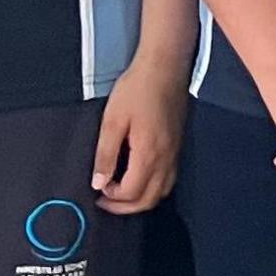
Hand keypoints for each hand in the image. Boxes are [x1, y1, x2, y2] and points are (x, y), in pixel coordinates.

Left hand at [94, 57, 188, 213]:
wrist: (165, 68)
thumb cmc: (136, 90)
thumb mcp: (112, 120)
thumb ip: (105, 154)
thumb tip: (98, 183)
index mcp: (149, 154)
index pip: (131, 192)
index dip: (112, 198)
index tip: (97, 189)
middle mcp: (166, 159)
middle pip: (149, 200)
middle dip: (126, 207)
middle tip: (105, 201)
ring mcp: (175, 154)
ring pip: (161, 192)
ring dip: (140, 199)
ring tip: (120, 193)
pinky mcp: (177, 147)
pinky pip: (168, 180)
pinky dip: (153, 188)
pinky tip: (139, 179)